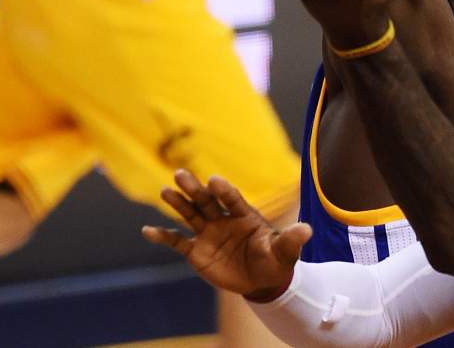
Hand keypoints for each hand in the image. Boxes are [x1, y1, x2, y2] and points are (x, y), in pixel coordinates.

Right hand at [142, 169, 311, 297]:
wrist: (262, 280)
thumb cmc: (275, 261)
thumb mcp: (285, 252)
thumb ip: (291, 240)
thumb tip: (307, 229)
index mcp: (244, 215)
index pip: (232, 199)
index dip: (224, 190)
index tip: (215, 181)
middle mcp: (223, 219)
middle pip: (206, 200)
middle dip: (194, 188)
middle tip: (180, 174)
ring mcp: (208, 233)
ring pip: (190, 214)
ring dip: (178, 203)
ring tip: (165, 191)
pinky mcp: (196, 250)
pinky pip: (177, 241)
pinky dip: (162, 236)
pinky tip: (147, 231)